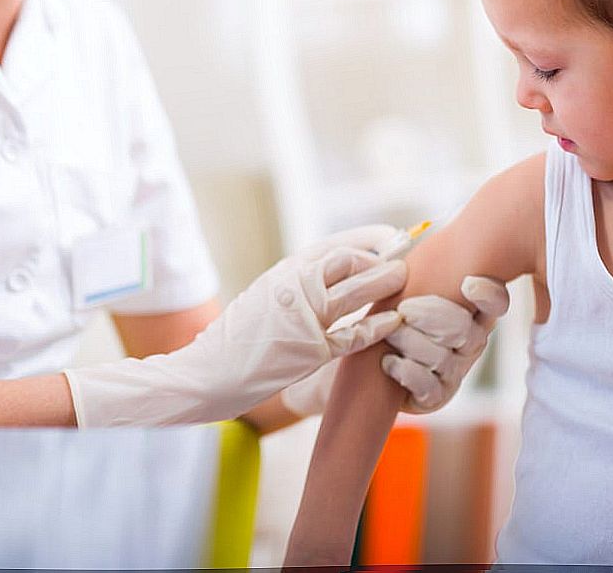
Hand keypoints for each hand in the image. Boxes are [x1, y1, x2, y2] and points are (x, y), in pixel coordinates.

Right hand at [63, 225, 407, 426]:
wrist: (206, 374)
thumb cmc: (235, 339)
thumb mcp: (263, 297)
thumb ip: (295, 284)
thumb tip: (330, 273)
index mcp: (284, 272)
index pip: (335, 245)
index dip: (368, 239)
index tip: (390, 238)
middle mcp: (294, 286)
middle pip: (350, 261)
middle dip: (383, 257)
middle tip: (406, 256)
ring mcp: (303, 317)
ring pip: (356, 290)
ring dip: (384, 281)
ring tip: (405, 277)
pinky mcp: (310, 350)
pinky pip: (354, 334)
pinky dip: (377, 325)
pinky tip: (394, 320)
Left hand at [381, 275, 509, 413]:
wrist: (371, 357)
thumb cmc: (393, 312)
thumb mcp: (407, 286)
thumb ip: (422, 272)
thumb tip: (420, 252)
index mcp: (471, 311)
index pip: (496, 302)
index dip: (489, 295)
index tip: (467, 283)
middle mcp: (471, 342)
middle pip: (464, 330)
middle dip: (432, 316)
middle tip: (404, 309)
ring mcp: (455, 370)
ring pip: (442, 357)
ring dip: (411, 342)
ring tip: (390, 334)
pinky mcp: (437, 396)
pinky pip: (429, 386)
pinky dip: (406, 371)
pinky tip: (388, 361)